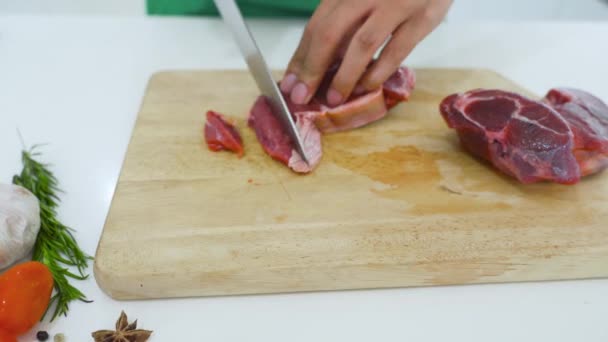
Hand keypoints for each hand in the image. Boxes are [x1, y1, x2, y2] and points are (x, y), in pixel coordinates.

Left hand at [280, 0, 451, 105]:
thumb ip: (344, 20)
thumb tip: (320, 62)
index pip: (316, 24)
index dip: (301, 56)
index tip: (291, 82)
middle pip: (330, 33)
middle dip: (312, 68)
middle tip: (301, 96)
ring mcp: (396, 3)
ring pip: (362, 43)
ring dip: (344, 75)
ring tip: (333, 98)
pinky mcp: (423, 17)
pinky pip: (397, 49)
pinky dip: (379, 71)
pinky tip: (367, 86)